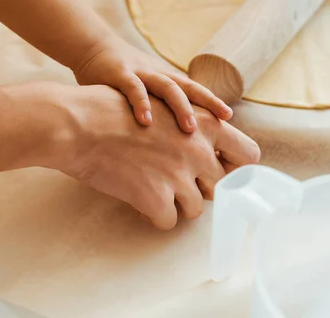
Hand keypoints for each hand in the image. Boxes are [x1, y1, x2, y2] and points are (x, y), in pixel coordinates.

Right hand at [61, 85, 259, 229]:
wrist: (79, 124)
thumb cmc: (114, 113)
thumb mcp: (164, 108)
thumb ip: (191, 129)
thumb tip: (206, 156)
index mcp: (205, 124)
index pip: (249, 154)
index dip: (236, 169)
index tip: (219, 174)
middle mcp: (199, 149)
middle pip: (221, 188)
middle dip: (199, 189)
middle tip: (174, 182)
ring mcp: (179, 175)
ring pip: (196, 208)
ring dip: (175, 203)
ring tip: (152, 189)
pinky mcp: (156, 196)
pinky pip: (169, 222)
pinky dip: (153, 215)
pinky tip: (138, 201)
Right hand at [73, 35, 233, 133]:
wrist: (91, 49)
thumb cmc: (120, 80)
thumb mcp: (145, 92)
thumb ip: (160, 112)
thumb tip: (178, 143)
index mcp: (165, 81)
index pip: (194, 91)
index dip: (213, 102)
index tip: (229, 117)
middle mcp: (157, 75)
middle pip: (187, 88)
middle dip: (206, 105)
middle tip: (221, 124)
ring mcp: (140, 74)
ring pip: (166, 88)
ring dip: (179, 108)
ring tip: (189, 129)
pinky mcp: (118, 75)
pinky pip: (132, 89)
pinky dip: (140, 104)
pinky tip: (146, 122)